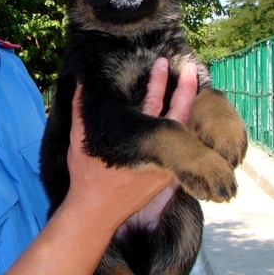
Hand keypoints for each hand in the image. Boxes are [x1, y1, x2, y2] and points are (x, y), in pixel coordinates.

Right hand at [64, 60, 198, 227]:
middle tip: (189, 66)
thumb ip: (81, 109)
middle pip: (179, 113)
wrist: (96, 212)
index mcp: (138, 139)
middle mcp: (158, 152)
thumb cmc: (88, 176)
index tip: (162, 62)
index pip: (154, 102)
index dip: (159, 81)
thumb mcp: (80, 139)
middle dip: (184, 88)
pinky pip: (185, 149)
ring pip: (185, 131)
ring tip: (193, 88)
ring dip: (188, 108)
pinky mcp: (170, 178)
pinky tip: (190, 119)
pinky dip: (188, 131)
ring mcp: (168, 166)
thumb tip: (81, 82)